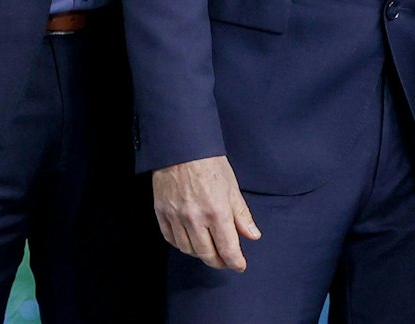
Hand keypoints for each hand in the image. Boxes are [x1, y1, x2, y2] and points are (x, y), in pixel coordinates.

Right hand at [152, 155, 260, 271]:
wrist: (181, 149)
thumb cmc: (210, 165)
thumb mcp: (232, 188)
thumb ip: (242, 215)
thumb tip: (253, 236)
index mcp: (216, 211)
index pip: (227, 248)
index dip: (235, 261)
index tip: (240, 265)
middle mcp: (195, 219)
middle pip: (207, 254)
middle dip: (219, 262)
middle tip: (226, 262)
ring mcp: (176, 218)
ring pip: (188, 249)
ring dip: (201, 254)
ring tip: (211, 251)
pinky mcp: (162, 215)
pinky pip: (172, 240)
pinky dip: (183, 245)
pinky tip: (191, 242)